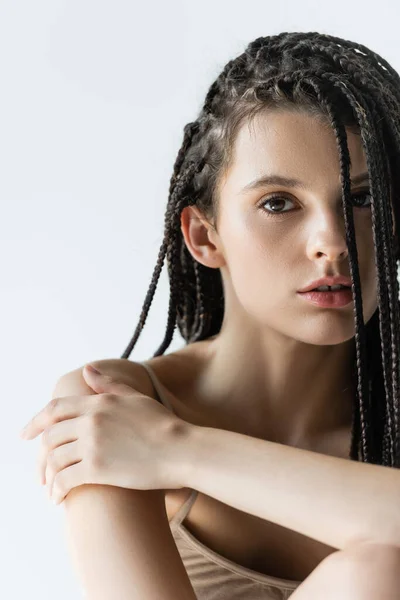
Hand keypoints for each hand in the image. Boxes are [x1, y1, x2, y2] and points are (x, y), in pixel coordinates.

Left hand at [20, 365, 189, 503]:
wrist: (181, 450)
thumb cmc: (162, 424)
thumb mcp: (133, 397)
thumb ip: (107, 384)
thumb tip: (86, 368)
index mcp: (98, 402)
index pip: (54, 410)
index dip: (35, 422)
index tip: (25, 434)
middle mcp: (90, 421)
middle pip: (50, 436)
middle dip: (42, 454)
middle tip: (42, 470)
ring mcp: (92, 445)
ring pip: (54, 459)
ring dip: (48, 476)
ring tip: (50, 488)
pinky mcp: (97, 469)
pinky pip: (65, 480)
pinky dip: (56, 491)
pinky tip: (58, 499)